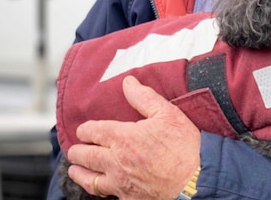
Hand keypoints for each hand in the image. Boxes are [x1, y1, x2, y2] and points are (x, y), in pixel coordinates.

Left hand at [66, 75, 200, 199]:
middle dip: (77, 152)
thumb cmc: (184, 148)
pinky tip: (100, 187)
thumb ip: (144, 97)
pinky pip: (106, 195)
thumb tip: (127, 83)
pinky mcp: (129, 198)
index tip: (83, 130)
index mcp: (123, 138)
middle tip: (74, 150)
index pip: (93, 132)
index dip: (85, 130)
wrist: (196, 182)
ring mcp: (121, 183)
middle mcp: (116, 161)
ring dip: (79, 173)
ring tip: (74, 169)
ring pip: (90, 179)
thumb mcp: (167, 114)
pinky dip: (98, 190)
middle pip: (86, 156)